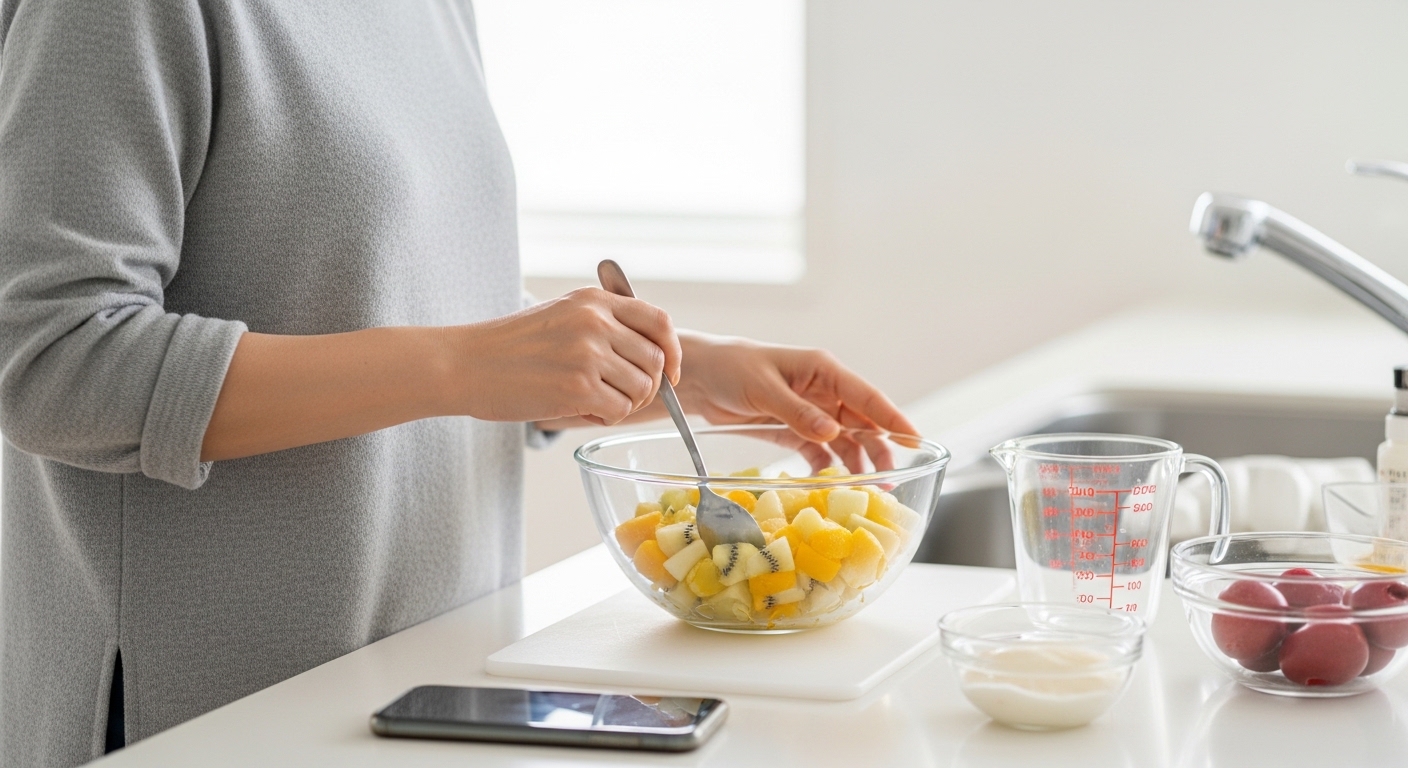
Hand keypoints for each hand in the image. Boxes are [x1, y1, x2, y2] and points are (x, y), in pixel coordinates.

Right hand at [452, 287, 680, 424]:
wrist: (465, 364)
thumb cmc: (510, 347)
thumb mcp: (561, 314)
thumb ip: (603, 324)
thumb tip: (651, 353)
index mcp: (594, 301)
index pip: (659, 322)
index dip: (672, 352)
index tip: (670, 373)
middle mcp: (596, 322)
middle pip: (656, 361)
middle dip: (646, 387)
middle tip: (619, 397)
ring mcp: (588, 354)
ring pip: (641, 390)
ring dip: (623, 404)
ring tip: (591, 402)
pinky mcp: (577, 388)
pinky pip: (619, 411)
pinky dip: (605, 418)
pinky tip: (579, 411)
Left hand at [669, 332, 918, 471]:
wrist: (700, 376)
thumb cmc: (732, 368)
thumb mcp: (764, 388)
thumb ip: (797, 412)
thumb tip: (832, 434)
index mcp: (823, 370)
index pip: (867, 397)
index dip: (893, 419)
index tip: (916, 441)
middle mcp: (823, 391)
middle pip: (861, 424)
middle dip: (879, 452)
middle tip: (890, 482)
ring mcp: (810, 412)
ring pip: (844, 441)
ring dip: (856, 464)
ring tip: (868, 491)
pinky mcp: (793, 430)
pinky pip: (819, 452)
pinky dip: (826, 468)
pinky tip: (830, 485)